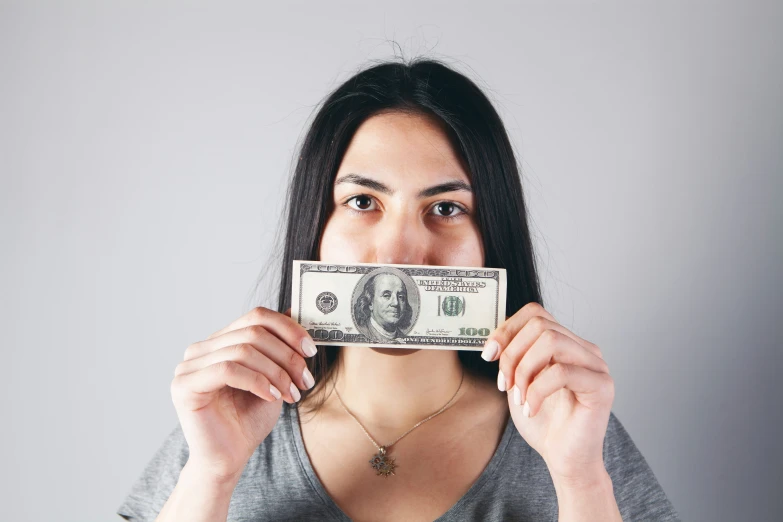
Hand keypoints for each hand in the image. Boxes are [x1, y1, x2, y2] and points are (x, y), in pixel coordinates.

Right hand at [170, 306, 317, 481]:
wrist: (228, 460)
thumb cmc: (248, 420)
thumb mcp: (273, 377)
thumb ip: (279, 347)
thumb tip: (294, 311)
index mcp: (220, 342)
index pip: (256, 316)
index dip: (288, 329)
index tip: (311, 351)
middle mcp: (201, 349)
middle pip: (252, 332)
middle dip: (287, 356)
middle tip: (305, 380)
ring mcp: (189, 366)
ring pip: (243, 350)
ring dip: (276, 372)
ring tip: (292, 394)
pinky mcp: (184, 385)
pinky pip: (227, 369)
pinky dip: (257, 381)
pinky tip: (271, 397)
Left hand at [482, 302, 613, 483]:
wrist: (564, 459)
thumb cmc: (543, 422)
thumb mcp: (518, 381)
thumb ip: (512, 355)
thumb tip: (493, 338)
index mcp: (566, 342)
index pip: (535, 313)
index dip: (507, 329)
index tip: (488, 355)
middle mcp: (584, 348)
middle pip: (540, 325)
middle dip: (512, 354)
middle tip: (504, 384)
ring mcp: (596, 365)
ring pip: (551, 341)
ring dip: (524, 370)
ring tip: (519, 397)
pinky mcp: (602, 386)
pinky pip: (561, 372)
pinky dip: (537, 391)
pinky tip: (531, 409)